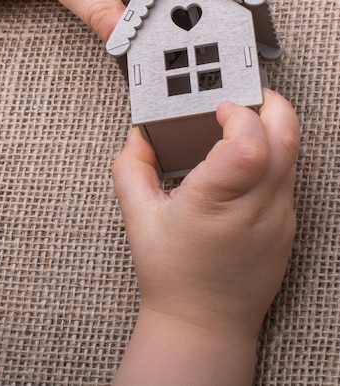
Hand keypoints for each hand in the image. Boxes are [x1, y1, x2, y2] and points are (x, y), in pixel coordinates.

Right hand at [112, 89, 298, 383]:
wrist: (204, 324)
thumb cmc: (173, 277)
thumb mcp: (138, 219)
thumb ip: (131, 169)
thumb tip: (138, 137)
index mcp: (215, 203)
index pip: (250, 144)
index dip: (240, 115)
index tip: (221, 109)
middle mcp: (255, 209)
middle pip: (286, 139)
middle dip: (272, 105)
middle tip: (246, 99)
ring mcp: (278, 218)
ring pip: (292, 154)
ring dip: (272, 129)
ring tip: (241, 128)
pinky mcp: (287, 226)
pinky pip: (288, 176)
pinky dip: (272, 156)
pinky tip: (244, 165)